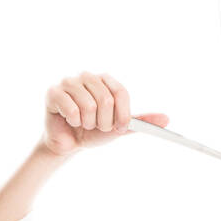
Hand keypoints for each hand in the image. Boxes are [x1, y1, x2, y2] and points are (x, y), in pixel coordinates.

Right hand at [41, 70, 168, 157]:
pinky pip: (72, 110)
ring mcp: (69, 82)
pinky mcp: (53, 93)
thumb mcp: (119, 127)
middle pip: (106, 99)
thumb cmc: (94, 131)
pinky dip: (74, 122)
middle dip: (104, 122)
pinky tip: (69, 121)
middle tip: (96, 126)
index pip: (120, 93)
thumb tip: (166, 119)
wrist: (69, 143)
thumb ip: (140, 122)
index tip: (119, 128)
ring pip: (89, 106)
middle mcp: (87, 76)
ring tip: (82, 123)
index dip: (122, 114)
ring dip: (88, 123)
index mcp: (105, 80)